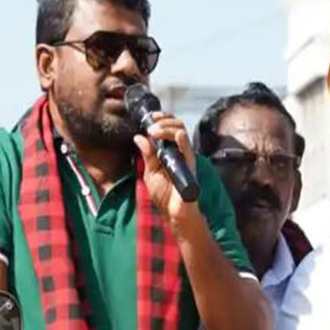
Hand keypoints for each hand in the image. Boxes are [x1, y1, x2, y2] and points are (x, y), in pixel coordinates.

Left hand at [134, 112, 199, 226]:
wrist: (173, 213)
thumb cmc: (164, 195)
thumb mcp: (150, 172)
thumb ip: (147, 155)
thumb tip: (139, 137)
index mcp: (170, 151)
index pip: (169, 128)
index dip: (163, 118)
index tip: (152, 116)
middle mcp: (179, 151)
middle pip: (177, 126)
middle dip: (164, 121)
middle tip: (151, 126)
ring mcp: (185, 157)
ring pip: (182, 133)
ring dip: (168, 128)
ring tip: (155, 131)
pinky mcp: (190, 166)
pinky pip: (188, 150)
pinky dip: (182, 141)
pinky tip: (176, 136)